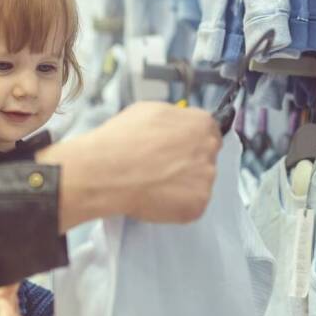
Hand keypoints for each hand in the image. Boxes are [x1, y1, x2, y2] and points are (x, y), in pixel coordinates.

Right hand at [38, 102, 220, 229]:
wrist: (106, 171)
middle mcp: (209, 151)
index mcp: (201, 124)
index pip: (208, 131)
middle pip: (206, 157)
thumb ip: (173, 117)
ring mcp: (205, 181)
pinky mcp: (196, 206)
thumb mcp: (148, 110)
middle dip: (188, 161)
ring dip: (182, 183)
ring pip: (198, 182)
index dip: (190, 139)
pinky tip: (155, 196)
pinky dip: (175, 204)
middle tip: (161, 166)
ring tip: (153, 182)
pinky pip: (190, 204)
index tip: (177, 147)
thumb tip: (177, 124)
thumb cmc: (122, 139)